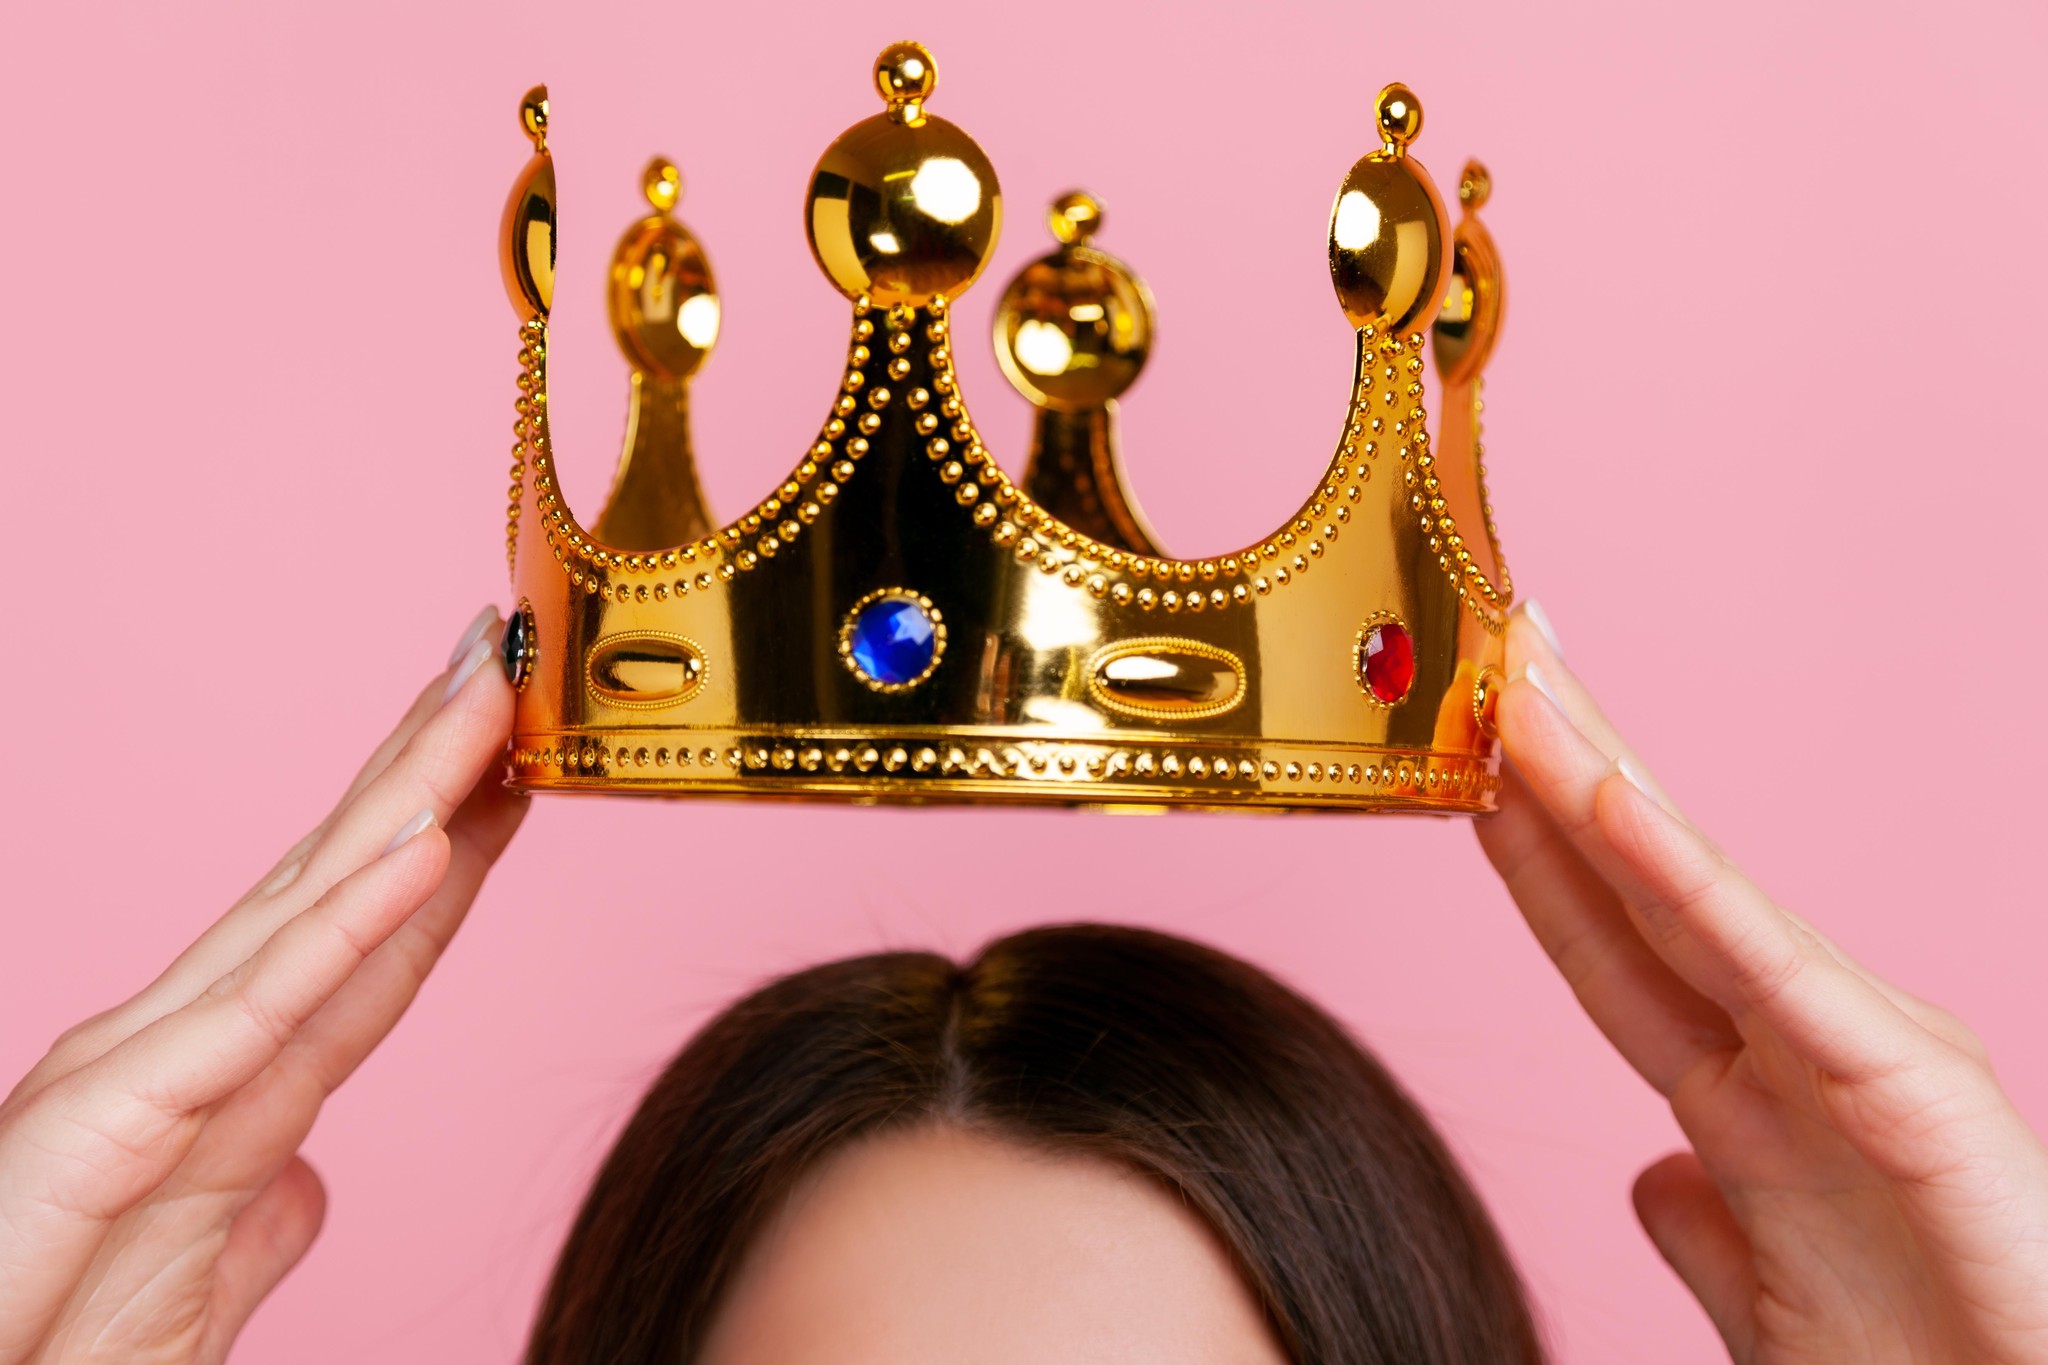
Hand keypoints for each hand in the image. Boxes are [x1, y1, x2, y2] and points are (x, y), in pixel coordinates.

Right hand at [0, 608, 525, 1364]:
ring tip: (490, 697)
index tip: (515, 762)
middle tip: (508, 658)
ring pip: (309, 908)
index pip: (359, 940)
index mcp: (210, 1080)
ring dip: (411, 797)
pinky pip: (258, 1013)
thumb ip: (253, 1218)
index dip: (443, 844)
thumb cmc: (42, 1358)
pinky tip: (428, 848)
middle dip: (430, 769)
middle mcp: (177, 1046)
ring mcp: (140, 1071)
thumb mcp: (186, 1290)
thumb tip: (307, 1173)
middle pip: (339, 884)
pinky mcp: (108, 1123)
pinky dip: (348, 927)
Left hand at [1480, 604, 2047, 1362]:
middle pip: (1640, 886)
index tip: (1466, 759)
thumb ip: (1707, 1227)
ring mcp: (1849, 1051)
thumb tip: (1650, 1174)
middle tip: (1483, 649)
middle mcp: (1794, 1052)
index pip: (1610, 946)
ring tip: (1520, 681)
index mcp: (1753, 1102)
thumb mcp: (1772, 1306)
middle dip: (1556, 771)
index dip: (1534, 853)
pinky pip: (1766, 964)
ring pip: (1689, 893)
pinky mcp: (1906, 1082)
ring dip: (1593, 783)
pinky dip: (1683, 878)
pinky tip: (1609, 800)